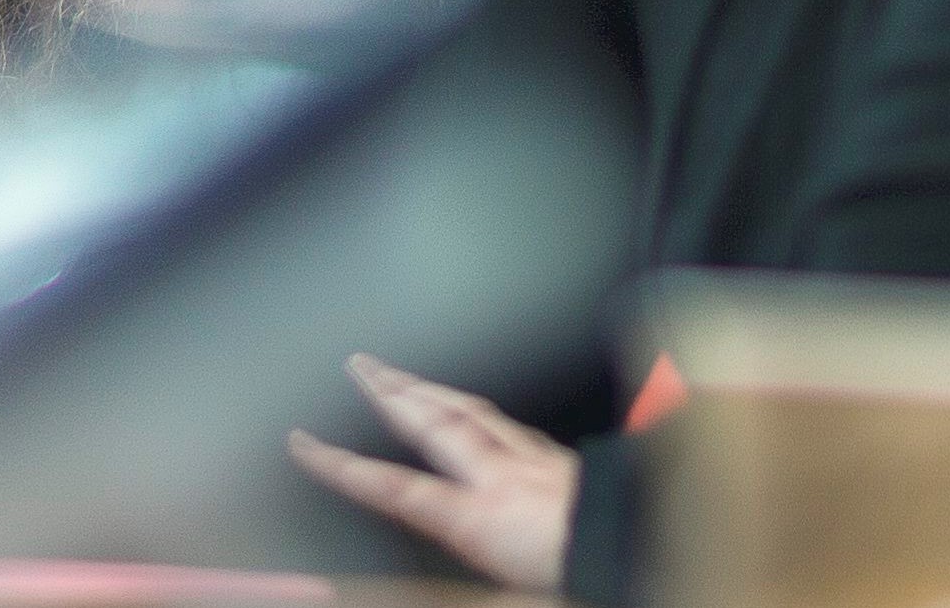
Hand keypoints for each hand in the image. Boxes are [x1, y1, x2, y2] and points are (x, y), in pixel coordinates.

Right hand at [287, 353, 577, 590]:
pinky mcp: (562, 463)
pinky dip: (482, 411)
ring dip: (432, 390)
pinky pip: (509, 424)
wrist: (646, 547)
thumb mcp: (510, 593)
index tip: (303, 445)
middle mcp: (502, 478)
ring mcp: (534, 462)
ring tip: (403, 375)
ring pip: (473, 413)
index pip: (395, 488)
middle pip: (435, 425)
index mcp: (480, 517)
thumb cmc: (578, 571)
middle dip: (391, 393)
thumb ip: (460, 590)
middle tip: (358, 364)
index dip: (344, 468)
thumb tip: (379, 589)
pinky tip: (481, 412)